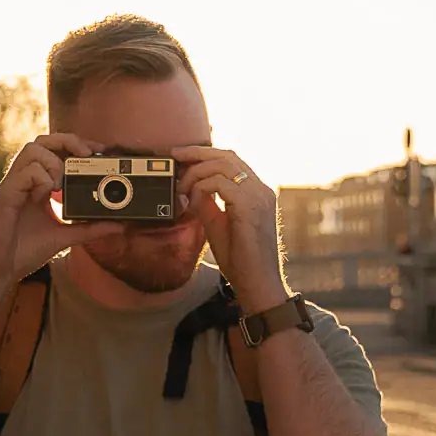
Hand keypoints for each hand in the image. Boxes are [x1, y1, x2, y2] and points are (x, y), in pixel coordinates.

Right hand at [0, 134, 122, 288]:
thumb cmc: (22, 252)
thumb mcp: (64, 237)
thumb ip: (89, 229)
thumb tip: (119, 226)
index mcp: (36, 186)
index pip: (55, 151)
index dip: (77, 145)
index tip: (100, 151)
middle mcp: (24, 180)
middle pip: (42, 141)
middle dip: (68, 140)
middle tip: (87, 153)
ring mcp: (14, 185)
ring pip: (32, 148)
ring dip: (54, 161)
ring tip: (62, 184)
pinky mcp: (5, 195)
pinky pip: (26, 172)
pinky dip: (42, 179)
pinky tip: (45, 197)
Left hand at [175, 148, 289, 309]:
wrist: (257, 282)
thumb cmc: (241, 259)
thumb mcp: (217, 224)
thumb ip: (207, 204)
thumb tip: (191, 189)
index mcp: (257, 192)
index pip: (232, 160)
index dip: (205, 154)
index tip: (182, 156)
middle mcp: (261, 190)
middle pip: (227, 155)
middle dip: (197, 153)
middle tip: (174, 156)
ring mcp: (258, 196)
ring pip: (222, 165)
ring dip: (195, 173)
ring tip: (181, 188)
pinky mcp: (250, 207)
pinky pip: (219, 184)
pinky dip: (200, 188)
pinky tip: (192, 202)